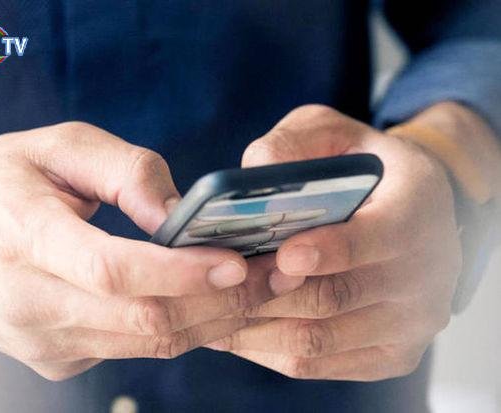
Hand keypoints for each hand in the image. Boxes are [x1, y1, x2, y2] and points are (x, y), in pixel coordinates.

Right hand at [0, 122, 291, 380]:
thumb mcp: (55, 146)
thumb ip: (123, 170)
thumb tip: (180, 214)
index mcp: (22, 237)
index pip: (111, 270)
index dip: (180, 272)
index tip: (236, 262)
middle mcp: (28, 303)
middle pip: (142, 319)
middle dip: (219, 303)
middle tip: (272, 275)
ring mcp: (39, 342)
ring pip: (144, 345)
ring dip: (209, 321)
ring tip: (254, 290)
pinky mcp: (53, 360)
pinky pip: (129, 350)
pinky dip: (176, 330)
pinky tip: (204, 303)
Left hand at [206, 105, 461, 380]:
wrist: (416, 213)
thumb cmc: (365, 171)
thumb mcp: (335, 134)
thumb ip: (295, 142)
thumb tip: (251, 172)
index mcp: (418, 209)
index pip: (378, 237)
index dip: (328, 249)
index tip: (281, 253)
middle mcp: (427, 273)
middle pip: (335, 297)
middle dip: (268, 293)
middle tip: (214, 287)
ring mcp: (412, 322)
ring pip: (319, 339)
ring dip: (257, 329)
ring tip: (207, 313)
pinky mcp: (393, 353)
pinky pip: (321, 364)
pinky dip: (270, 352)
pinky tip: (234, 334)